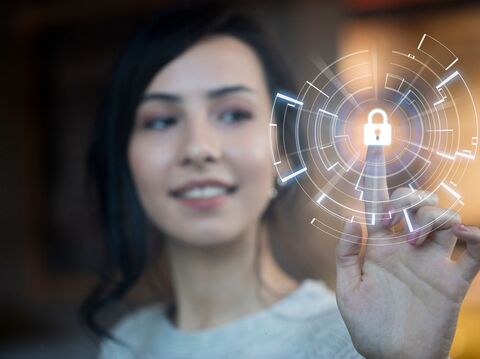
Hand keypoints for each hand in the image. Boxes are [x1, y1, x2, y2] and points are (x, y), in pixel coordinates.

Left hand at [335, 146, 479, 358]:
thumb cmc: (367, 326)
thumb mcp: (347, 290)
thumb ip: (347, 254)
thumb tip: (352, 219)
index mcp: (380, 248)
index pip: (380, 206)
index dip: (376, 177)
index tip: (373, 148)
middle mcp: (408, 249)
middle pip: (418, 204)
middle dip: (411, 201)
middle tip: (400, 224)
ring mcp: (433, 263)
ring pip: (447, 220)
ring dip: (437, 218)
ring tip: (420, 241)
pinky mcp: (454, 283)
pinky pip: (475, 254)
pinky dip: (477, 238)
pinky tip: (468, 234)